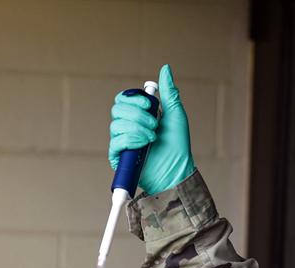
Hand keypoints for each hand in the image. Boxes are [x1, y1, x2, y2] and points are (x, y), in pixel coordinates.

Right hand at [108, 64, 194, 194]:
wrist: (176, 170)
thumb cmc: (178, 146)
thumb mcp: (175, 114)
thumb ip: (169, 92)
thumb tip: (165, 68)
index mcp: (138, 115)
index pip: (123, 99)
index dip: (134, 98)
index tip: (150, 104)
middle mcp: (128, 126)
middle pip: (117, 109)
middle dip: (137, 114)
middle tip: (154, 124)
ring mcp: (122, 141)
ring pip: (116, 124)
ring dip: (138, 128)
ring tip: (152, 138)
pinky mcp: (119, 157)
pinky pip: (116, 141)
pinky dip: (131, 140)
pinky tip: (144, 145)